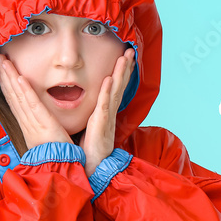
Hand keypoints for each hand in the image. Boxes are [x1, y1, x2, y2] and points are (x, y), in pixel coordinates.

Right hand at [0, 52, 73, 149]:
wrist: (61, 169)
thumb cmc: (57, 156)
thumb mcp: (44, 141)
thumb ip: (40, 129)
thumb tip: (36, 123)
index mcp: (27, 126)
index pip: (14, 101)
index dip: (6, 84)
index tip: (2, 70)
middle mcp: (26, 123)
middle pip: (12, 95)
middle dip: (5, 76)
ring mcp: (33, 123)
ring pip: (18, 96)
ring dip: (10, 78)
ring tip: (4, 62)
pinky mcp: (44, 124)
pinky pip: (32, 104)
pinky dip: (25, 91)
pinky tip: (20, 78)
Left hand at [81, 47, 135, 175]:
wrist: (93, 168)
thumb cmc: (91, 151)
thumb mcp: (91, 130)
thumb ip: (92, 118)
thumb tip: (90, 110)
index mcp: (104, 113)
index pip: (113, 89)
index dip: (120, 73)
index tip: (124, 58)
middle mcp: (108, 113)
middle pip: (119, 86)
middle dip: (125, 68)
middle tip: (130, 51)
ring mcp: (106, 118)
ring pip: (114, 92)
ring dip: (120, 74)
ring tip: (125, 58)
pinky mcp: (101, 125)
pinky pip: (104, 106)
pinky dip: (107, 92)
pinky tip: (109, 80)